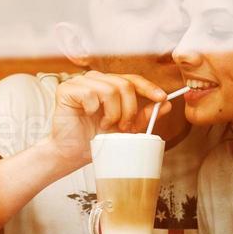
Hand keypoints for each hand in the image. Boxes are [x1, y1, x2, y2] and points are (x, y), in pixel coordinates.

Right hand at [49, 71, 169, 168]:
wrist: (72, 154)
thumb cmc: (95, 140)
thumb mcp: (125, 128)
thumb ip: (143, 115)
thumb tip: (166, 104)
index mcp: (108, 84)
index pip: (132, 79)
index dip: (149, 87)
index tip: (162, 98)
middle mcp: (95, 79)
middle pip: (124, 85)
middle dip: (128, 109)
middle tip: (122, 126)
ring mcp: (80, 82)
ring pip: (110, 89)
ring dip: (112, 112)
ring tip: (104, 125)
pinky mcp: (66, 89)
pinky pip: (90, 93)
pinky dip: (93, 109)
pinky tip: (88, 116)